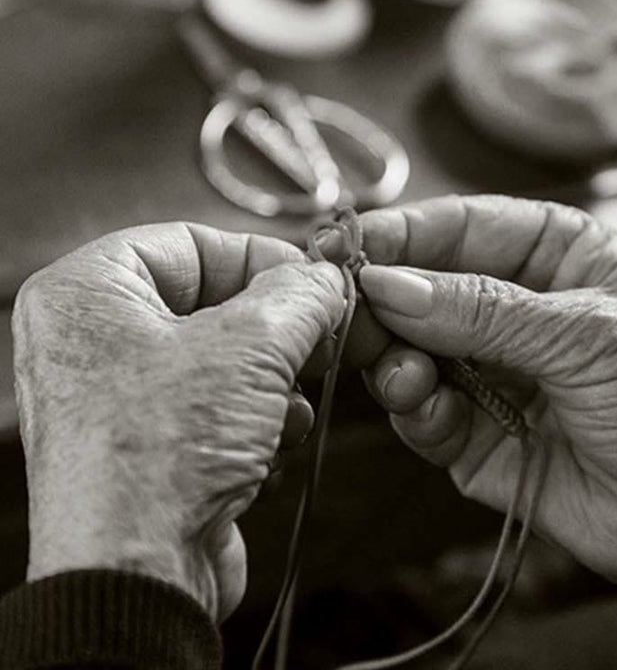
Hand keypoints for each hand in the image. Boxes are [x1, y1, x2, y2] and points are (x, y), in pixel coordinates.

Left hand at [12, 223, 344, 620]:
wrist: (140, 576)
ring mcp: (122, 396)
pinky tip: (271, 442)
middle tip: (321, 335)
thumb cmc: (160, 455)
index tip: (312, 277)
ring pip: (224, 358)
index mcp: (89, 292)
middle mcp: (95, 340)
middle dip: (274, 330)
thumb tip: (326, 279)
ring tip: (286, 404)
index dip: (260, 256)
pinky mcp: (153, 443)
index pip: (189, 241)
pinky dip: (255, 419)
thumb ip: (299, 295)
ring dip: (272, 382)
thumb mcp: (250, 348)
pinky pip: (217, 404)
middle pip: (211, 303)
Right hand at [357, 195, 616, 627]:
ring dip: (395, 362)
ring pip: (405, 350)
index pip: (455, 228)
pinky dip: (416, 411)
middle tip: (351, 313)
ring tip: (408, 376)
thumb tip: (391, 284)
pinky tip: (433, 411)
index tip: (344, 246)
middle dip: (383, 304)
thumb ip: (481, 309)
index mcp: (546, 255)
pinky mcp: (468, 429)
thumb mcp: (585, 335)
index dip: (397, 234)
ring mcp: (483, 369)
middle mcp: (506, 307)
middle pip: (416, 289)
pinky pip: (418, 411)